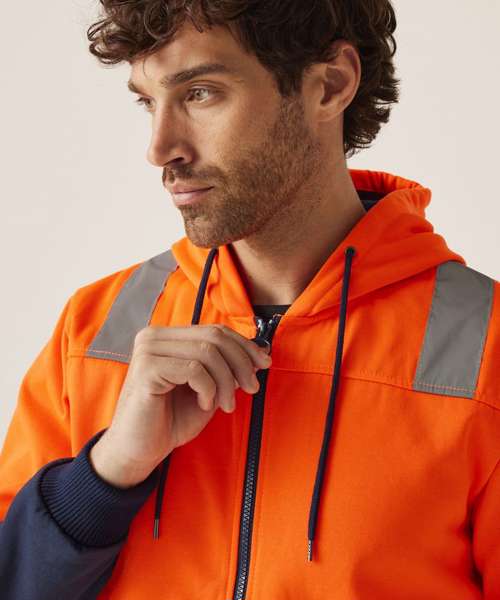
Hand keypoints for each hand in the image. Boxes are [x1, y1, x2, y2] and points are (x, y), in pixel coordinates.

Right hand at [89, 324, 271, 487]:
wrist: (140, 451)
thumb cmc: (171, 420)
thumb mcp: (208, 388)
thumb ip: (226, 367)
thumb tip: (259, 351)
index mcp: (167, 337)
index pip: (215, 330)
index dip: (245, 346)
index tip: (264, 364)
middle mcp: (154, 337)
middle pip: (214, 337)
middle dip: (241, 363)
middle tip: (251, 388)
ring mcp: (148, 350)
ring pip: (208, 352)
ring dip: (226, 381)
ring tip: (225, 404)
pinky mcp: (147, 369)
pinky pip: (194, 370)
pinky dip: (208, 389)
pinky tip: (204, 405)